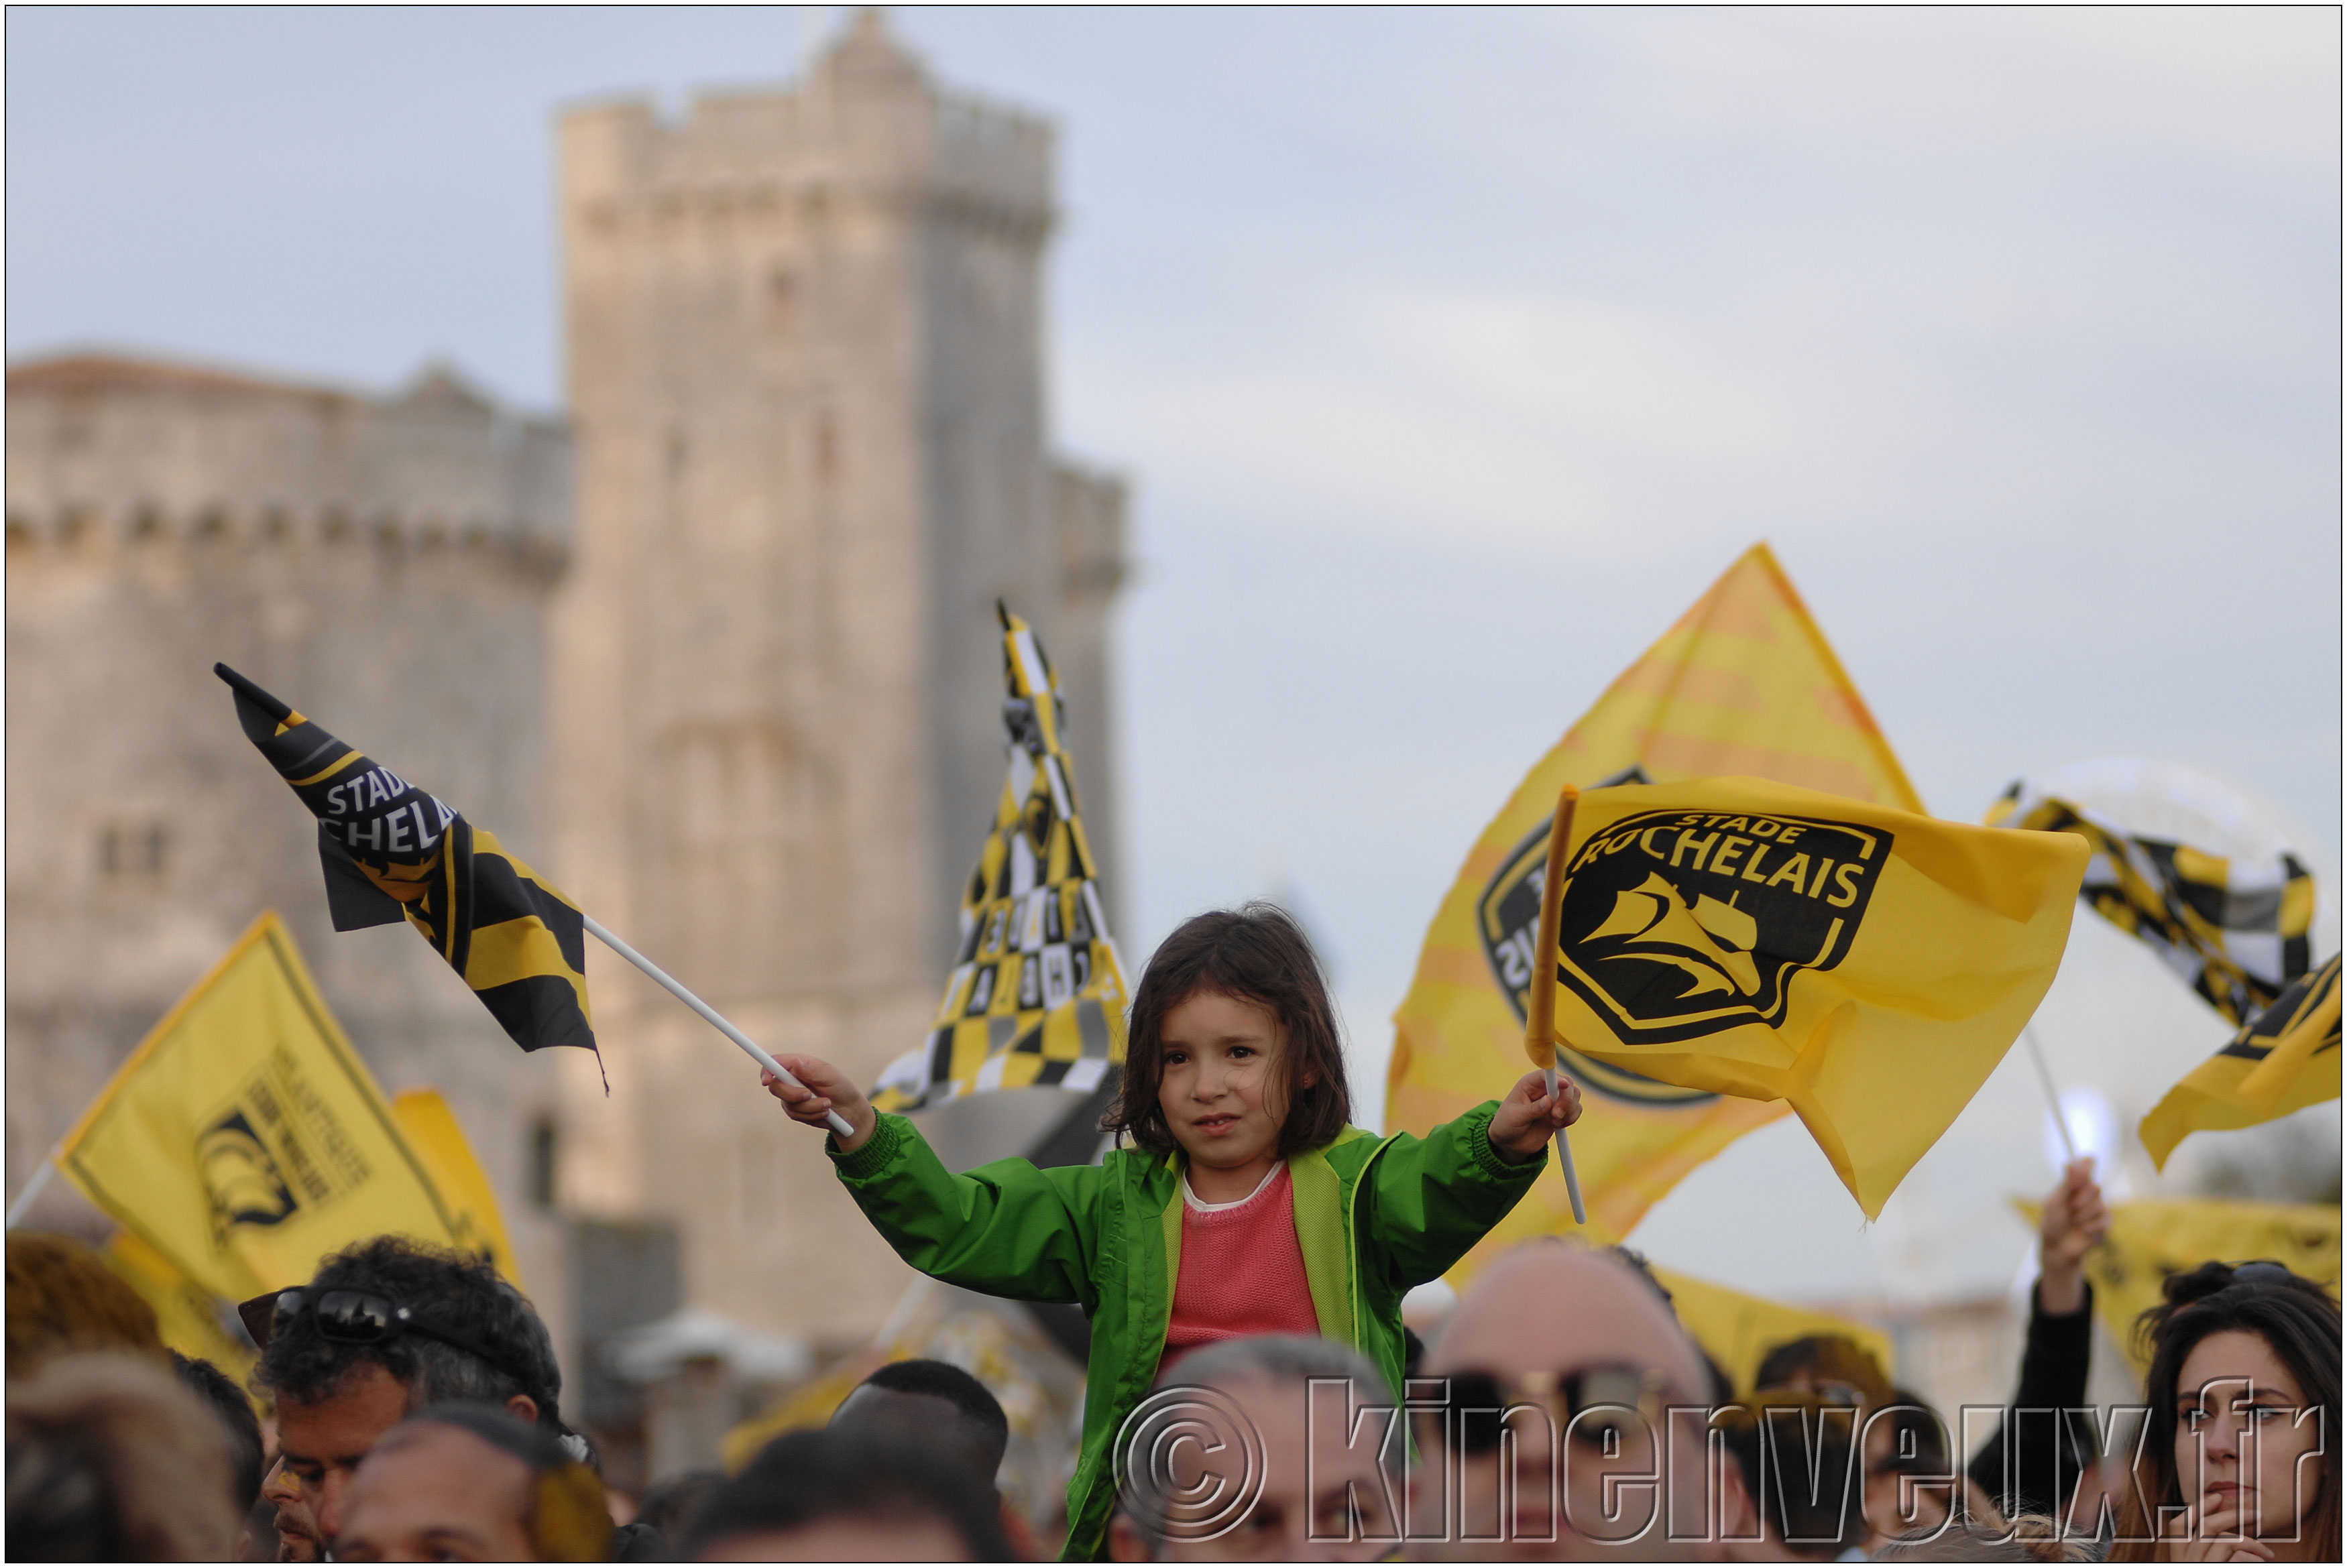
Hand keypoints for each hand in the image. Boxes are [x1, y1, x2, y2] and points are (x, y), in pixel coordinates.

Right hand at [762, 1053, 876, 1152]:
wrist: (849, 1111)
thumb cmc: (841, 1088)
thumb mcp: (831, 1076)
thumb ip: (812, 1070)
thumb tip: (795, 1063)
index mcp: (800, 1064)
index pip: (776, 1063)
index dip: (767, 1071)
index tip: (767, 1081)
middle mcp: (792, 1079)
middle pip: (776, 1087)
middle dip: (793, 1094)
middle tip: (809, 1095)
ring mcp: (792, 1096)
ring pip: (788, 1104)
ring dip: (810, 1107)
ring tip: (827, 1105)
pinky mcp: (795, 1111)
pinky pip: (795, 1115)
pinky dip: (811, 1115)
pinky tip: (824, 1112)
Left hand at [1488, 1070, 1582, 1161]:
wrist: (1511, 1142)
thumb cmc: (1507, 1124)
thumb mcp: (1515, 1117)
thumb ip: (1532, 1109)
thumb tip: (1548, 1101)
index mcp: (1529, 1083)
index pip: (1546, 1074)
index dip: (1557, 1078)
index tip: (1564, 1085)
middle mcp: (1544, 1088)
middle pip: (1567, 1083)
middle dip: (1566, 1099)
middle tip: (1556, 1115)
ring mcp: (1554, 1099)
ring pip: (1574, 1095)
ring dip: (1569, 1110)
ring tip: (1554, 1122)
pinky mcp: (1561, 1112)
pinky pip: (1576, 1109)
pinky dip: (1571, 1118)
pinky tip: (1557, 1125)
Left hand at [2038, 1156, 2108, 1314]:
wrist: (2057, 1248)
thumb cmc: (2052, 1223)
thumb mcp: (2054, 1203)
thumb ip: (2066, 1185)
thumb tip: (2071, 1163)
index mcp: (2073, 1187)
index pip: (2086, 1169)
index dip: (2088, 1164)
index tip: (2088, 1161)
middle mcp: (2087, 1195)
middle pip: (2094, 1186)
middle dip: (2082, 1197)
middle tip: (2071, 1207)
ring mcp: (2097, 1209)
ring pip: (2100, 1203)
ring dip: (2084, 1214)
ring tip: (2074, 1221)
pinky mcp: (2104, 1224)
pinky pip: (2106, 1219)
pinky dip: (2092, 1225)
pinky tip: (2083, 1230)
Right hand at [2164, 1502, 2274, 1561]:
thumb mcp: (2199, 1564)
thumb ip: (2202, 1553)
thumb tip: (2221, 1532)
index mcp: (2178, 1558)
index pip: (2179, 1525)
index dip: (2197, 1508)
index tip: (2217, 1496)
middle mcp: (2186, 1561)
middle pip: (2206, 1527)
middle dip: (2233, 1515)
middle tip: (2257, 1513)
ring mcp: (2201, 1566)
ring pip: (2226, 1541)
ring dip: (2252, 1543)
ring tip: (2267, 1552)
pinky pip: (2238, 1558)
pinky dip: (2253, 1557)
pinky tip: (2261, 1561)